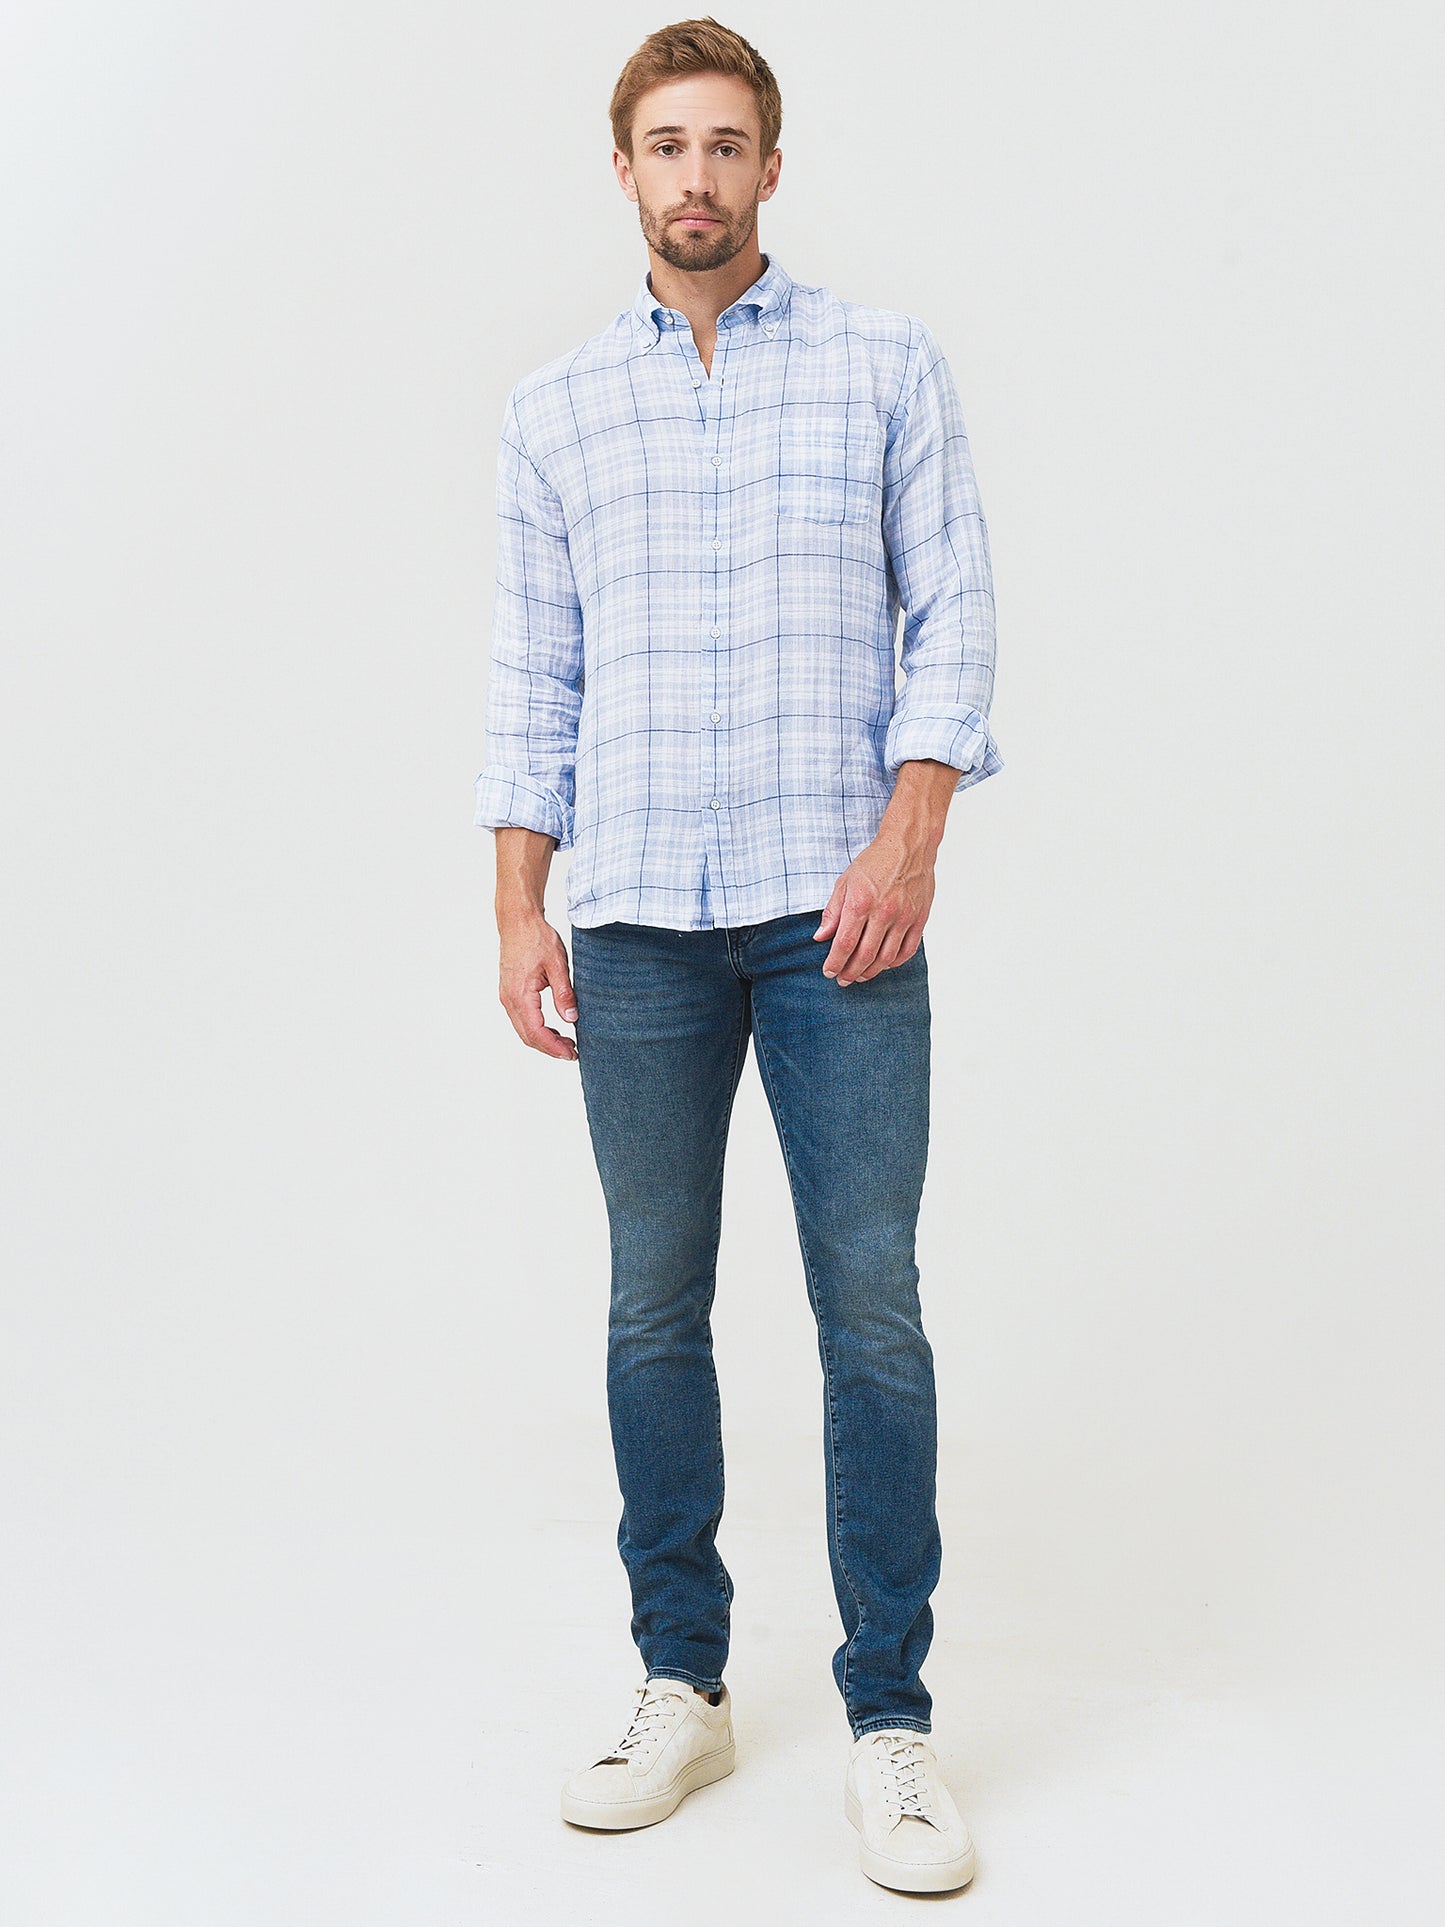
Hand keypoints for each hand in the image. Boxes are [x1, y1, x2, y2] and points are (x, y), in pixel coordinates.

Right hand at [498, 911, 578, 1059]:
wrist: (517, 921)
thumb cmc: (536, 938)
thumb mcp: (558, 964)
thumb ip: (563, 993)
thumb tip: (571, 1018)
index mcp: (520, 994)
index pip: (536, 1032)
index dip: (554, 1047)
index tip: (571, 1053)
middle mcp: (509, 999)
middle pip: (527, 1036)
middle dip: (550, 1048)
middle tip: (573, 1052)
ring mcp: (507, 996)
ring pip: (523, 1029)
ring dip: (543, 1039)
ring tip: (566, 1042)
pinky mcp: (509, 992)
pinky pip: (521, 1018)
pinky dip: (536, 1029)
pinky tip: (553, 1028)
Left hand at [812, 834, 935, 984]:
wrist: (908, 846)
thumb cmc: (875, 862)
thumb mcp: (845, 882)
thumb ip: (832, 912)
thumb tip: (820, 937)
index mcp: (861, 903)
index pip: (845, 943)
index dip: (835, 962)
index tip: (828, 972)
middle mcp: (883, 912)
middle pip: (865, 955)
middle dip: (850, 972)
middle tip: (842, 980)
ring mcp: (904, 917)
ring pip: (886, 958)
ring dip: (871, 972)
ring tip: (860, 976)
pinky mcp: (919, 919)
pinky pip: (907, 951)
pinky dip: (894, 963)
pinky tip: (883, 965)